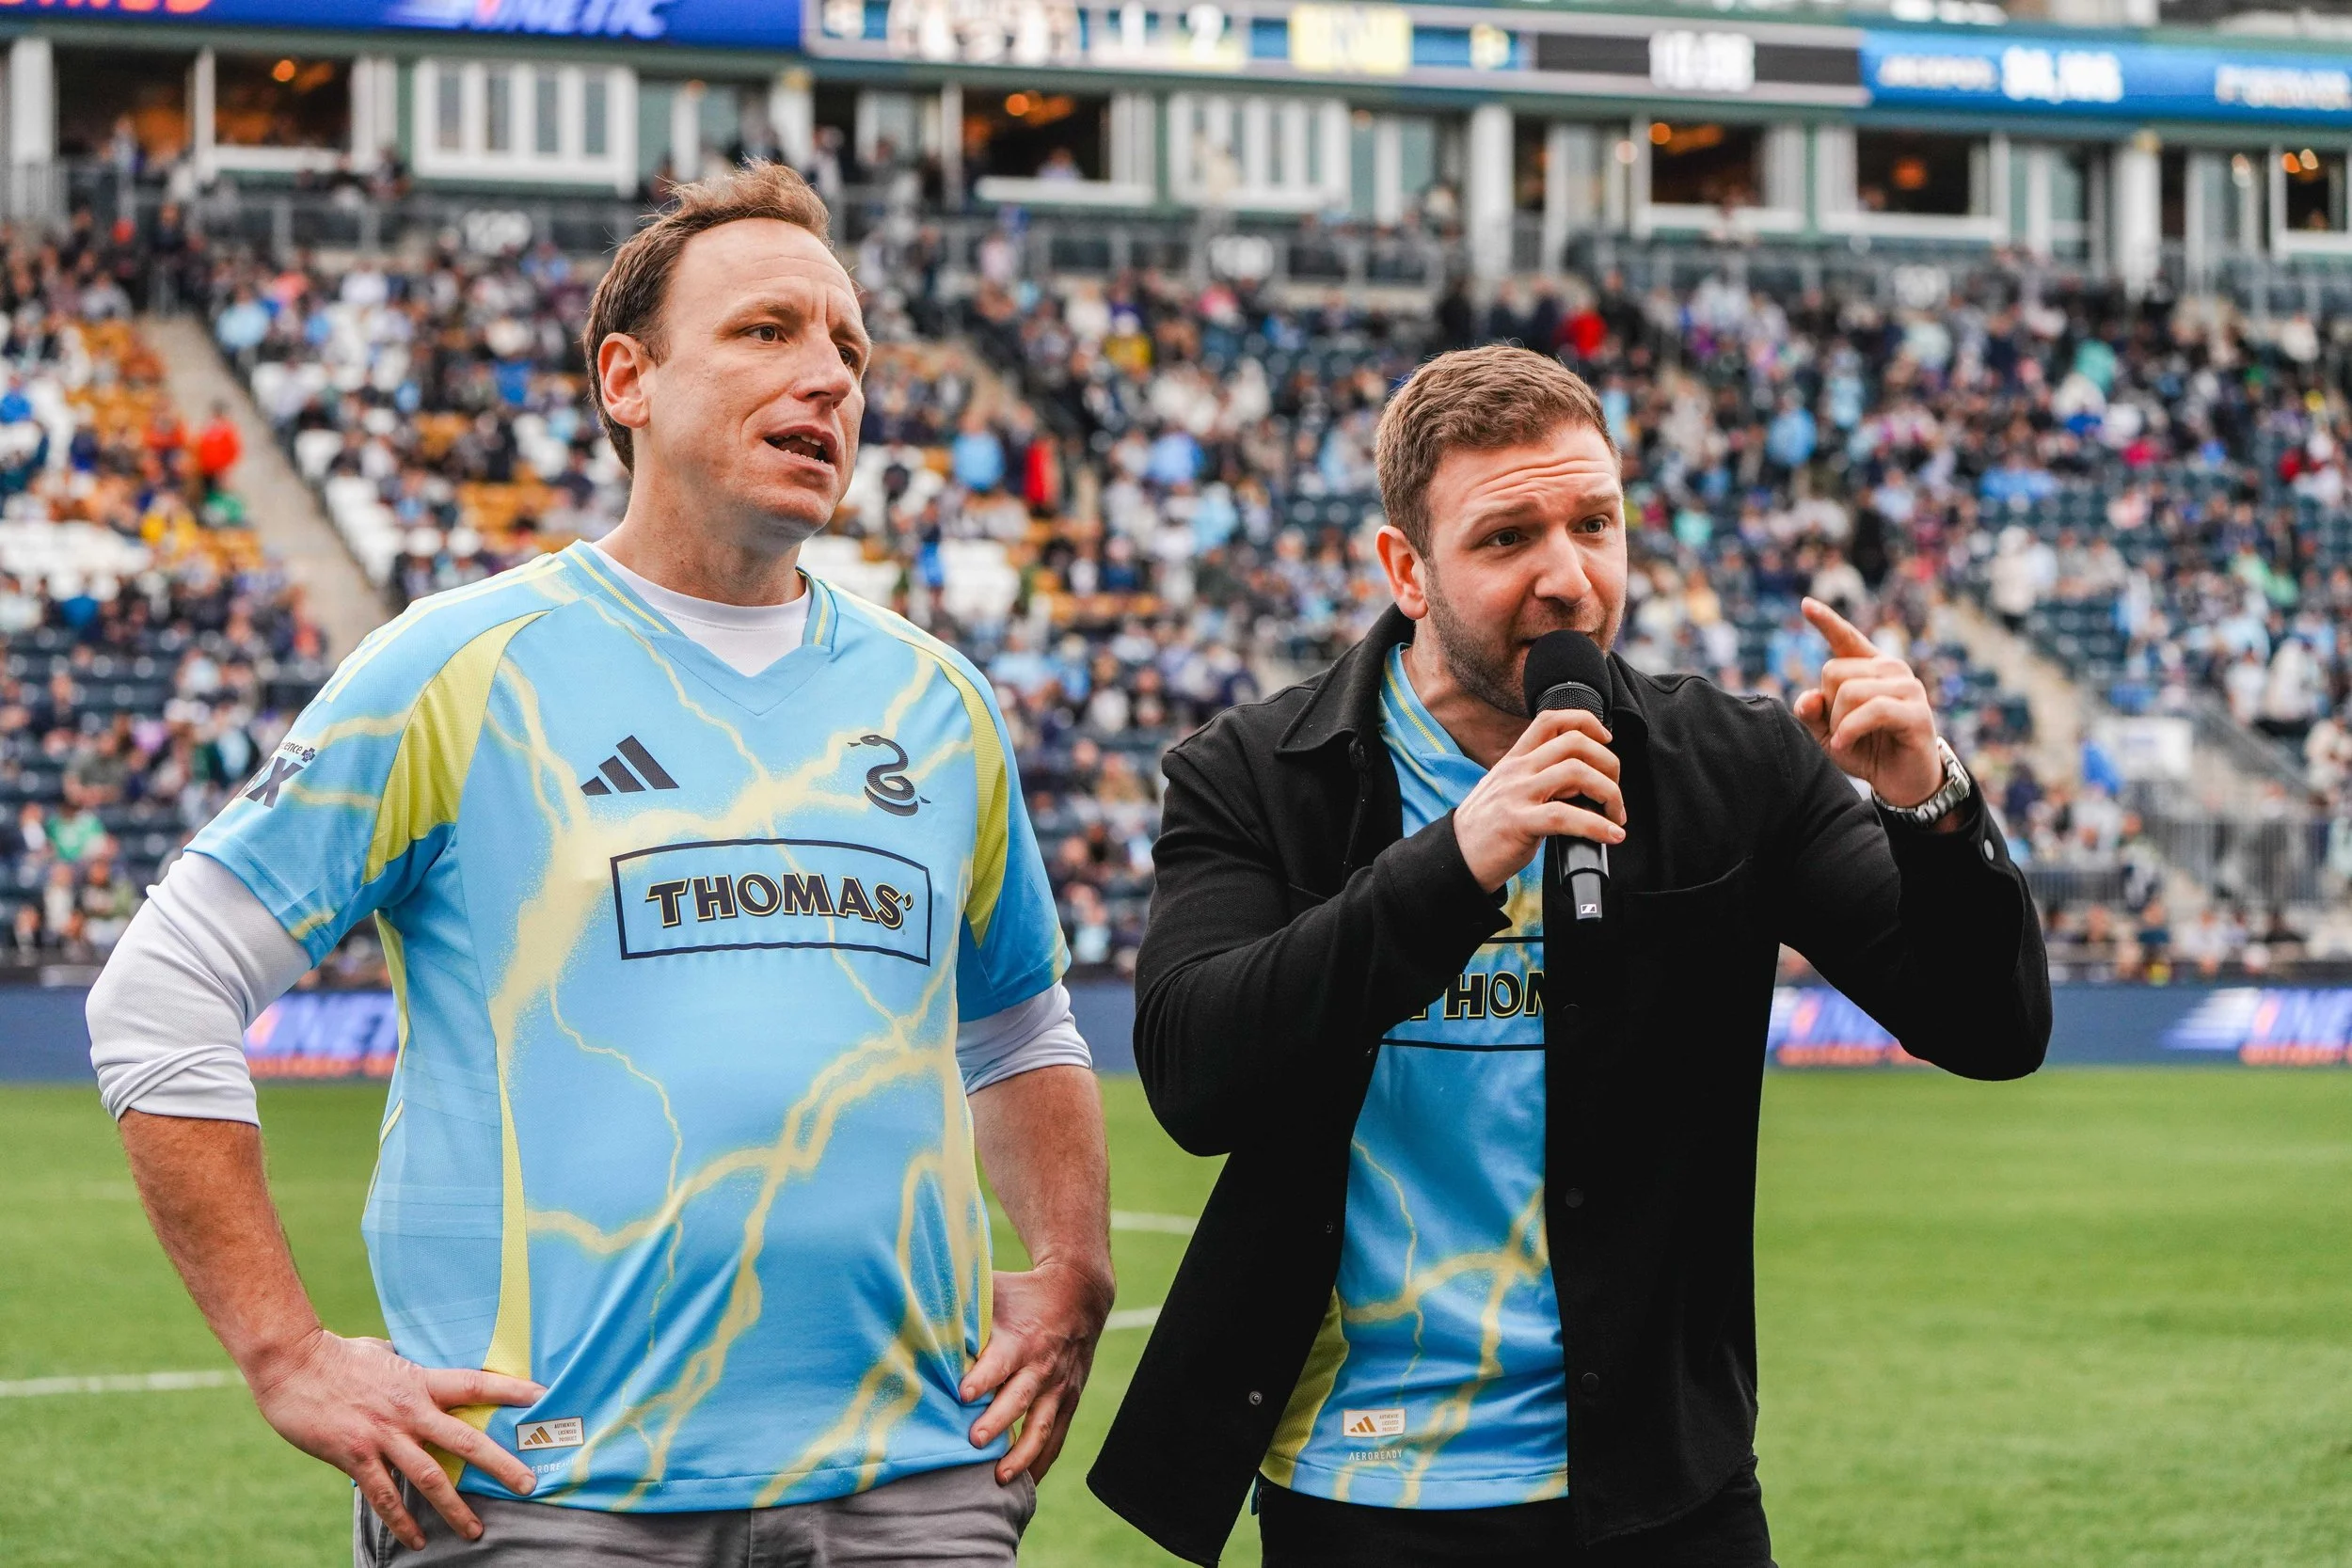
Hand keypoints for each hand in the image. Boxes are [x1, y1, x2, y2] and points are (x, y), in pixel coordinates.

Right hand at [245, 1328, 543, 1550]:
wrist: (292, 1363)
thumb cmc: (336, 1354)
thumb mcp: (382, 1352)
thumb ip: (404, 1365)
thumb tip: (412, 1362)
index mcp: (420, 1381)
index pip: (475, 1384)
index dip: (510, 1390)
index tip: (542, 1396)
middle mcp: (409, 1411)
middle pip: (465, 1441)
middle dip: (500, 1465)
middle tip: (528, 1484)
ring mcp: (383, 1436)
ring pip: (429, 1478)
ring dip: (455, 1508)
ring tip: (476, 1531)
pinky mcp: (355, 1456)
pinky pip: (384, 1496)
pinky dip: (402, 1521)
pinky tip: (417, 1541)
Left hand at [961, 1258, 1112, 1483]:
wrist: (1079, 1295)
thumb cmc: (1021, 1294)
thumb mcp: (993, 1291)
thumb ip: (961, 1308)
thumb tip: (912, 1315)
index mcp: (1020, 1338)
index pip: (1000, 1361)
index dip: (982, 1377)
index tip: (963, 1394)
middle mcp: (1041, 1365)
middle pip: (1020, 1398)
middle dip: (998, 1420)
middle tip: (975, 1441)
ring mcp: (1058, 1386)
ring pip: (1042, 1426)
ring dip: (1021, 1453)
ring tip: (998, 1477)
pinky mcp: (1068, 1400)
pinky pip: (1057, 1436)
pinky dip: (1042, 1461)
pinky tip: (1025, 1484)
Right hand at [1452, 706, 1624, 891]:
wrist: (1456, 858)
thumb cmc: (1487, 829)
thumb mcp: (1508, 791)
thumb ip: (1540, 780)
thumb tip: (1584, 785)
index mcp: (1515, 760)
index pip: (1552, 719)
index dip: (1586, 722)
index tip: (1605, 742)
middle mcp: (1517, 770)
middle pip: (1574, 743)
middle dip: (1609, 764)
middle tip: (1614, 792)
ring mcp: (1516, 794)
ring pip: (1576, 773)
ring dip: (1609, 794)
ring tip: (1615, 816)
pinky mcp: (1519, 822)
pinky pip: (1566, 816)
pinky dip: (1598, 826)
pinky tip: (1611, 835)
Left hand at [1791, 597, 1945, 811]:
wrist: (1902, 782)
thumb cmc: (1865, 750)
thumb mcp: (1828, 733)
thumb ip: (1813, 713)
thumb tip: (1807, 698)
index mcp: (1869, 667)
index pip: (1845, 638)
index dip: (1826, 621)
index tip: (1806, 604)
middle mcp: (1891, 669)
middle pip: (1833, 672)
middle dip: (1828, 707)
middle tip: (1842, 729)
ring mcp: (1907, 688)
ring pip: (1850, 692)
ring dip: (1839, 723)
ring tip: (1848, 739)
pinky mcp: (1916, 712)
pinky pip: (1871, 710)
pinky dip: (1849, 731)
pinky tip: (1845, 745)